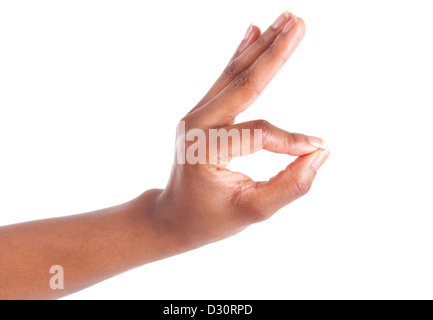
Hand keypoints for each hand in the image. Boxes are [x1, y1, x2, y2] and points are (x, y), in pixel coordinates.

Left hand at [152, 11, 329, 250]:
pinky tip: (252, 32)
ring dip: (262, 47)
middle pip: (243, 83)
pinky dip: (240, 55)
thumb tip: (320, 153)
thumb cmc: (210, 219)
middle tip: (299, 22)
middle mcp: (196, 123)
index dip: (291, 140)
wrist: (173, 215)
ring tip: (285, 19)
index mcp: (204, 148)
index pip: (259, 133)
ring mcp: (196, 115)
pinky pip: (225, 80)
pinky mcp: (201, 113)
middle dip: (275, 53)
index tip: (317, 147)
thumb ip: (289, 185)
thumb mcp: (252, 211)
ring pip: (235, 74)